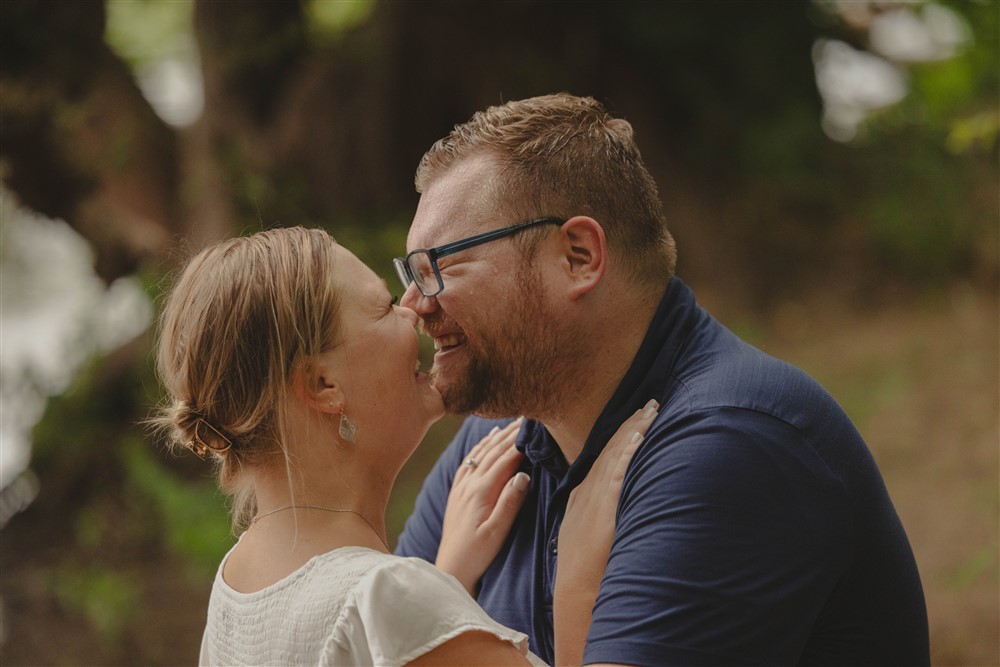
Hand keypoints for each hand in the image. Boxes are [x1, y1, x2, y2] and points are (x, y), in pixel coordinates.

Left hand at [436, 419, 529, 595]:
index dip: (521, 441)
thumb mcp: (497, 532)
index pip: (505, 459)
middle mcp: (469, 484)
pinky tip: (487, 440)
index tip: (536, 425)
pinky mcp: (457, 492)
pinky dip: (480, 446)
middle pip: (493, 451)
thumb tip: (524, 474)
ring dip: (497, 436)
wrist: (451, 568)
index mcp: (482, 491)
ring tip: (513, 422)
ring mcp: (461, 486)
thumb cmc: (478, 554)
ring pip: (480, 452)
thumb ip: (510, 502)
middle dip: (511, 433)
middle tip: (529, 416)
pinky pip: (469, 461)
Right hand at [553, 399, 658, 665]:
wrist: (575, 593)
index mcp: (580, 497)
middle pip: (609, 449)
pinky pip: (618, 473)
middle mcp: (586, 493)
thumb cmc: (585, 572)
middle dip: (629, 424)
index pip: (601, 457)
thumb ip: (595, 516)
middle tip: (649, 402)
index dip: (618, 435)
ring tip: (650, 410)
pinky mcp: (603, 509)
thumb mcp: (583, 536)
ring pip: (615, 455)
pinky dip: (628, 452)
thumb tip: (611, 506)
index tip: (634, 417)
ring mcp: (594, 499)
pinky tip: (640, 436)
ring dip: (633, 431)